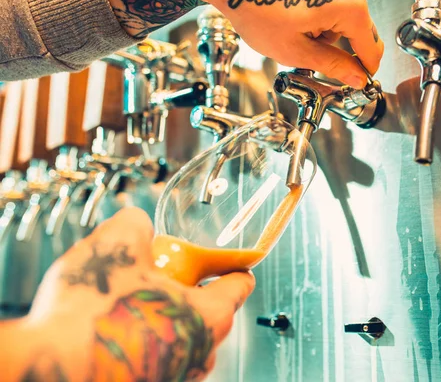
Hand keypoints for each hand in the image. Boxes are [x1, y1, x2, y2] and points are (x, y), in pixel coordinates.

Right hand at [6, 208, 254, 380]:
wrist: (50, 371)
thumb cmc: (90, 318)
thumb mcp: (117, 244)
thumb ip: (137, 224)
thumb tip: (137, 224)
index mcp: (210, 317)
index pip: (240, 284)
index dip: (231, 263)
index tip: (225, 258)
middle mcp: (200, 353)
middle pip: (210, 309)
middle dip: (186, 287)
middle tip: (157, 272)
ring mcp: (176, 376)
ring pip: (180, 333)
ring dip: (161, 314)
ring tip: (125, 300)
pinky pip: (155, 354)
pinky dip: (141, 337)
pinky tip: (111, 326)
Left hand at [208, 0, 384, 87]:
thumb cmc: (257, 8)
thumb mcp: (297, 51)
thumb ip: (333, 66)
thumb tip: (356, 78)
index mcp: (349, 9)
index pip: (372, 50)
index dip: (364, 72)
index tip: (355, 85)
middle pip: (362, 35)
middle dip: (344, 55)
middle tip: (315, 65)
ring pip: (344, 23)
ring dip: (326, 39)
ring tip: (294, 39)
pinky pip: (331, 9)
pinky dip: (317, 23)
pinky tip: (293, 25)